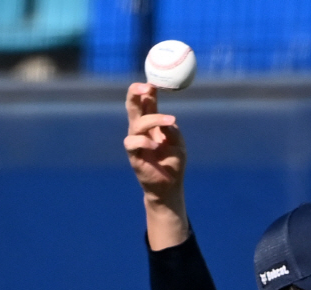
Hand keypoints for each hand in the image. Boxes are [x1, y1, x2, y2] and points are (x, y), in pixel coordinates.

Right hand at [124, 83, 185, 199]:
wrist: (169, 187)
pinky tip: (156, 146)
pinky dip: (144, 141)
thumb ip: (172, 130)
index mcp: (152, 124)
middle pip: (132, 106)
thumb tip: (167, 120)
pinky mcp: (134, 156)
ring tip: (170, 120)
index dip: (148, 90)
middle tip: (147, 86)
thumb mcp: (178, 144)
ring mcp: (136, 142)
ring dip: (152, 119)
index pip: (146, 102)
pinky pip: (133, 142)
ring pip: (136, 123)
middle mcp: (141, 130)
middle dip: (136, 92)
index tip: (155, 81)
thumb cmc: (173, 164)